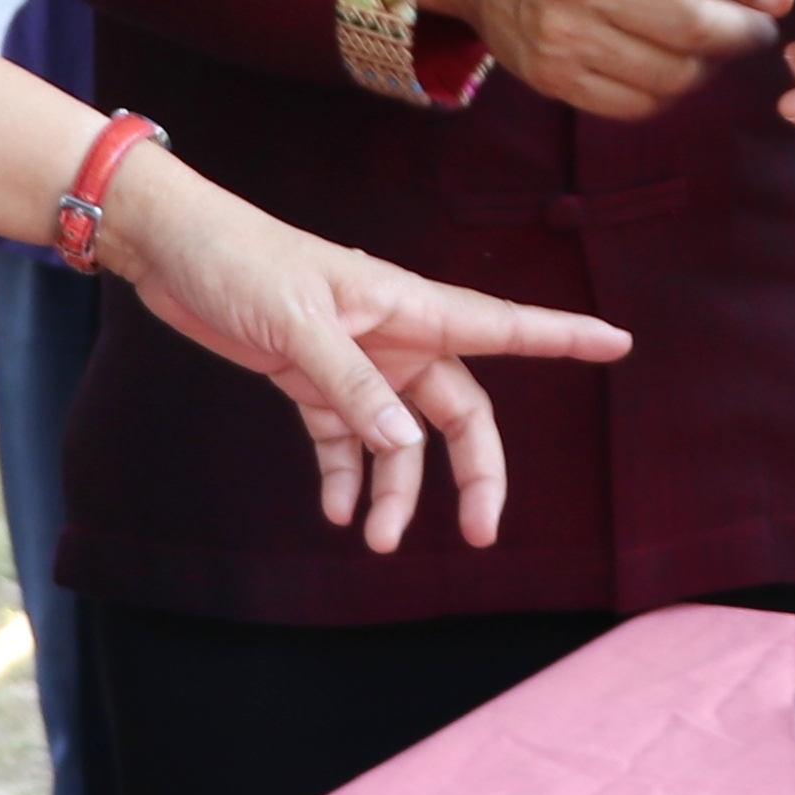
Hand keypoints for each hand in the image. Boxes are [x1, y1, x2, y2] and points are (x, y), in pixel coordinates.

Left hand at [83, 148, 625, 553]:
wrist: (175, 252)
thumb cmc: (242, 264)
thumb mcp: (298, 326)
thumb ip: (353, 388)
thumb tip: (406, 451)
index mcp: (409, 306)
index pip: (505, 326)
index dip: (564, 337)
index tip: (619, 343)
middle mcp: (395, 337)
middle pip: (460, 414)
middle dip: (473, 474)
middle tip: (477, 534)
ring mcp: (356, 362)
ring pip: (402, 441)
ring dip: (395, 492)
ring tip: (373, 542)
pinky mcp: (310, 379)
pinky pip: (345, 441)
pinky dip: (346, 478)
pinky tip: (337, 513)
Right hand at [421, 0, 792, 118]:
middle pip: (688, 27)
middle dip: (742, 33)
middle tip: (759, 27)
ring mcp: (557, 34)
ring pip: (669, 75)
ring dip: (709, 66)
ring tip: (715, 46)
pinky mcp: (548, 76)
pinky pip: (633, 105)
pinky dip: (668, 92)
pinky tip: (672, 66)